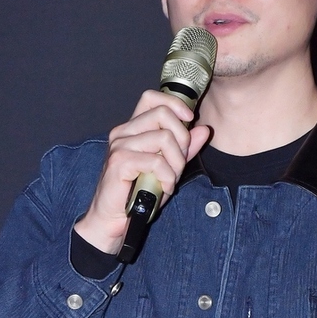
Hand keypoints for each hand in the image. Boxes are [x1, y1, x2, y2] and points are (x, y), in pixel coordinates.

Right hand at [74, 90, 209, 253]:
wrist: (113, 220)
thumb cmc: (138, 194)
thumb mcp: (168, 168)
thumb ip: (185, 148)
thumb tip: (203, 130)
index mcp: (133, 128)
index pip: (152, 97)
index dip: (175, 103)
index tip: (190, 119)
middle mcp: (123, 132)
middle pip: (163, 113)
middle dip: (182, 139)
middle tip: (180, 163)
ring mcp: (119, 145)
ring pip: (164, 138)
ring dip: (176, 163)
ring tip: (171, 179)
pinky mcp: (120, 162)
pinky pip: (157, 160)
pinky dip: (168, 177)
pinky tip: (164, 188)